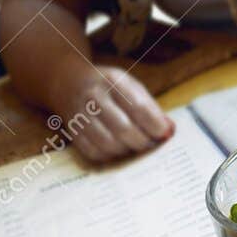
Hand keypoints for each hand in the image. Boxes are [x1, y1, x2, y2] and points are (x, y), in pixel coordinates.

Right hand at [52, 64, 173, 161]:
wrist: (68, 81)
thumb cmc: (110, 87)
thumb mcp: (131, 86)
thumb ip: (151, 107)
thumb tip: (169, 131)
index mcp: (113, 81)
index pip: (138, 107)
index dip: (155, 125)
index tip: (164, 134)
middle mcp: (93, 97)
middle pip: (123, 128)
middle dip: (143, 141)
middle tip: (150, 144)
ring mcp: (80, 114)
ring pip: (107, 143)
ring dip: (127, 150)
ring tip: (134, 146)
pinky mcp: (72, 130)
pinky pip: (93, 152)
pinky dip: (110, 155)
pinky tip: (117, 149)